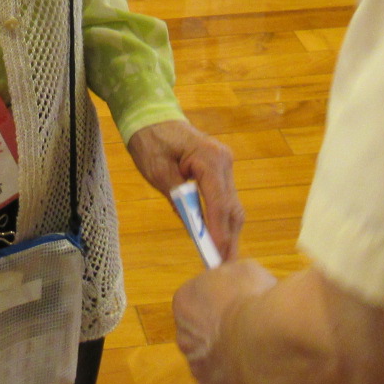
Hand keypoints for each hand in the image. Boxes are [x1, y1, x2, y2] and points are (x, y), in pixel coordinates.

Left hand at [126, 119, 243, 257]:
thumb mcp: (158, 171)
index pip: (218, 202)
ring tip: (223, 260)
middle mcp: (224, 161)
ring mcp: (225, 164)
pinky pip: (225, 198)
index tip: (217, 255)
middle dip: (228, 238)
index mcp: (210, 158)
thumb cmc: (151, 140)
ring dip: (228, 232)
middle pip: (231, 207)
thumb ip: (178, 196)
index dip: (218, 231)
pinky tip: (219, 239)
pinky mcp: (221, 170)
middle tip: (224, 267)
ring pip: (232, 205)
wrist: (152, 116)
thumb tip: (193, 225)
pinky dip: (222, 219)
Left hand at [173, 258, 278, 383]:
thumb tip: (235, 276)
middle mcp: (185, 338)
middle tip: (251, 321)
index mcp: (185, 303)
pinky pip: (233, 380)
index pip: (195, 298)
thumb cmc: (255, 301)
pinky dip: (246, 374)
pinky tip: (265, 365)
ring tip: (264, 345)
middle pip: (203, 330)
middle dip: (222, 326)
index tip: (237, 296)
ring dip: (234, 352)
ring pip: (217, 358)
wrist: (270, 345)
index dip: (219, 297)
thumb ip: (232, 275)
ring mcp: (201, 370)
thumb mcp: (245, 270)